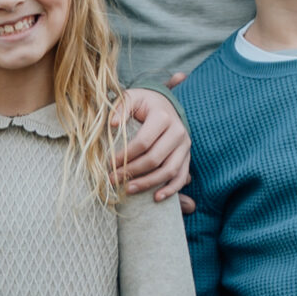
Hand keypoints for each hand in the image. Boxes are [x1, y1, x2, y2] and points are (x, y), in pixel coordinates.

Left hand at [115, 87, 191, 201]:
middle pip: (155, 159)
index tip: (109, 163)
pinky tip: (156, 198)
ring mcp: (184, 145)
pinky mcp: (187, 156)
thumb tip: (113, 125)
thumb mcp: (131, 97)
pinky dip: (171, 189)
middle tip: (113, 179)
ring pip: (169, 170)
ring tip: (128, 190)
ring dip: (148, 183)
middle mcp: (178, 131)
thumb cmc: (144, 103)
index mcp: (163, 116)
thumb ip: (121, 107)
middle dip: (132, 172)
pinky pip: (182, 176)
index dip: (125, 155)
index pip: (143, 142)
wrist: (164, 103)